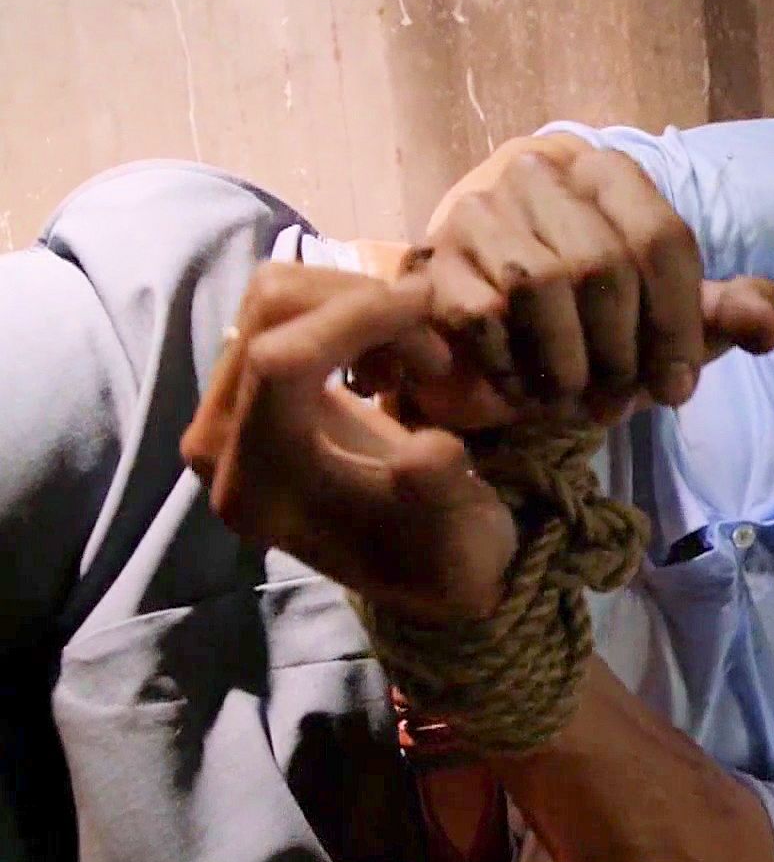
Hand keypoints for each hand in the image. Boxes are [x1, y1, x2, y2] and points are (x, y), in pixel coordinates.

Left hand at [181, 263, 516, 624]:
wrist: (425, 566)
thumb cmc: (445, 554)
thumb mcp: (465, 543)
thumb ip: (439, 494)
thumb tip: (425, 451)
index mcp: (262, 489)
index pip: (279, 362)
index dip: (355, 317)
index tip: (430, 306)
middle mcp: (221, 445)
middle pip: (268, 313)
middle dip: (364, 304)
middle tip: (436, 349)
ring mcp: (226, 409)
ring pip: (272, 295)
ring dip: (356, 301)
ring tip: (412, 356)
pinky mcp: (244, 385)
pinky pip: (279, 308)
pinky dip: (343, 306)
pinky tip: (386, 356)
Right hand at [403, 133, 773, 427]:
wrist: (502, 346)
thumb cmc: (600, 328)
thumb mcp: (672, 322)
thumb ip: (724, 315)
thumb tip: (767, 323)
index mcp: (610, 176)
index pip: (662, 239)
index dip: (678, 324)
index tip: (677, 388)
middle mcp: (541, 177)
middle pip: (602, 265)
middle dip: (622, 351)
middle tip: (622, 401)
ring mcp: (482, 213)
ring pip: (539, 284)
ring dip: (567, 363)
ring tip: (576, 398)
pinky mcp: (437, 262)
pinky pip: (481, 314)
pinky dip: (513, 367)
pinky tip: (528, 390)